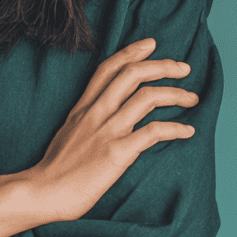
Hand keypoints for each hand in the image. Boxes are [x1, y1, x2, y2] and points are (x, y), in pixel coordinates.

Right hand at [28, 37, 198, 222]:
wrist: (43, 191)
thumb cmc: (55, 168)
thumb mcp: (68, 131)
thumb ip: (87, 118)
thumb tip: (104, 115)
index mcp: (83, 107)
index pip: (109, 68)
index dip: (132, 52)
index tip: (152, 44)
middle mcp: (96, 112)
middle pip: (132, 74)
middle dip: (162, 66)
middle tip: (184, 68)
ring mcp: (107, 131)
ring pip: (146, 98)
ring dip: (175, 94)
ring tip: (192, 98)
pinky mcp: (117, 153)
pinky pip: (152, 133)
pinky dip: (174, 129)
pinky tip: (188, 131)